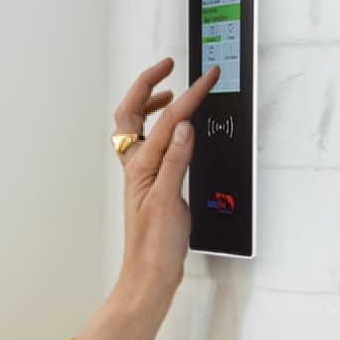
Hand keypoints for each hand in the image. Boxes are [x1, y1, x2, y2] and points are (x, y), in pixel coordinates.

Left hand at [112, 57, 219, 308]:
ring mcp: (141, 175)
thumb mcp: (168, 200)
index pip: (166, 121)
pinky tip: (174, 133)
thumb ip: (175, 161)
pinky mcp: (150, 185)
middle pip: (131, 114)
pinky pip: (148, 145)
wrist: (150, 273)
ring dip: (148, 104)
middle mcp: (136, 166)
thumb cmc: (155, 244)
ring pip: (136, 129)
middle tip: (168, 66)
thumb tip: (182, 126)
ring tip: (169, 93)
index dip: (188, 96)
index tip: (207, 77)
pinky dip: (158, 128)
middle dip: (147, 85)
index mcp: (140, 166)